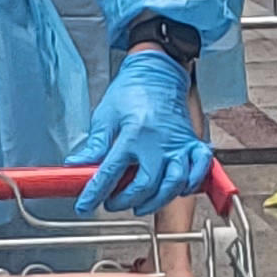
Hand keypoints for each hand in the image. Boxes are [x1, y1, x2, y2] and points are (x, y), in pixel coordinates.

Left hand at [70, 49, 212, 216]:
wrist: (157, 72)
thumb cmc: (131, 91)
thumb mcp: (105, 116)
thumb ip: (94, 145)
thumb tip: (76, 165)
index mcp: (132, 134)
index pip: (110, 172)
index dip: (95, 193)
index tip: (86, 204)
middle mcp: (157, 141)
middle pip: (145, 185)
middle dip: (126, 201)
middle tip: (112, 202)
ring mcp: (178, 144)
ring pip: (174, 184)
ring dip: (157, 200)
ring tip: (141, 203)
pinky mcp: (191, 142)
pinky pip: (199, 169)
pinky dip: (190, 184)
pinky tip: (177, 190)